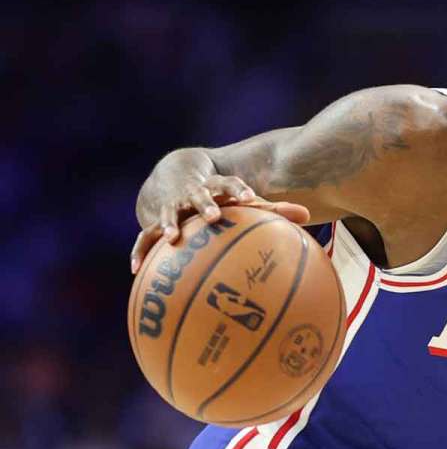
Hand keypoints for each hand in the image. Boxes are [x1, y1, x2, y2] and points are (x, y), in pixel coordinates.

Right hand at [131, 175, 309, 273]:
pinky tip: (135, 270)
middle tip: (214, 217)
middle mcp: (194, 194)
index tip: (252, 199)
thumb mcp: (243, 199)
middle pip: (199, 196)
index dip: (240, 189)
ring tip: (172, 238)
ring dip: (170, 224)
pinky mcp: (153, 223)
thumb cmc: (219, 196)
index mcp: (217, 187)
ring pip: (170, 215)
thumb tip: (309, 215)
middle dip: (206, 205)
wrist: (171, 177)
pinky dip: (140, 252)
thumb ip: (274, 209)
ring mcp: (172, 208)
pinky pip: (144, 239)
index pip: (230, 183)